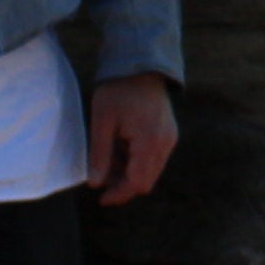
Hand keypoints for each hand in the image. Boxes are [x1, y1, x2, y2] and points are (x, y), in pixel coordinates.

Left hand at [88, 73, 179, 205]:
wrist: (141, 66)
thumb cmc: (118, 90)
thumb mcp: (102, 121)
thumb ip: (100, 154)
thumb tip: (95, 184)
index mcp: (149, 140)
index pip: (137, 182)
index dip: (119, 194)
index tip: (101, 198)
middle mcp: (165, 143)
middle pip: (146, 181)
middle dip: (124, 185)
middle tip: (101, 180)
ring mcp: (169, 138)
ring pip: (151, 171)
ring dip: (130, 174)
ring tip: (107, 162)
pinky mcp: (169, 134)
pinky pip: (154, 159)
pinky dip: (137, 162)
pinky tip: (120, 151)